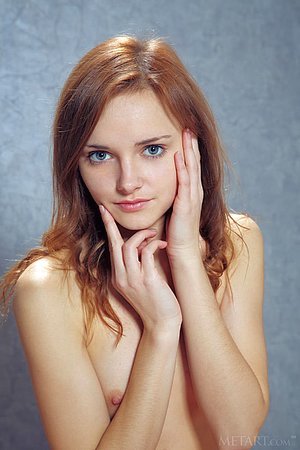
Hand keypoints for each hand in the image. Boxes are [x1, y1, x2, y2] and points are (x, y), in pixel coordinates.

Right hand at [99, 205, 181, 330]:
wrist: (162, 324)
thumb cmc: (155, 302)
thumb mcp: (141, 283)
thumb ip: (138, 265)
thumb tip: (141, 246)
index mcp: (119, 277)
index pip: (111, 249)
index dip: (108, 230)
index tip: (103, 213)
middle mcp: (122, 277)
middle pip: (114, 244)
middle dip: (110, 224)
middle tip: (108, 209)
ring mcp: (133, 279)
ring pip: (129, 247)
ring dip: (142, 235)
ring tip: (154, 234)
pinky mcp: (147, 281)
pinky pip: (146, 254)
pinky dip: (154, 244)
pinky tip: (162, 244)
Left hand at [166, 129, 205, 258]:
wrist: (182, 251)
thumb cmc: (177, 233)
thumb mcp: (175, 210)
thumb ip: (173, 197)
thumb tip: (162, 188)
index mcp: (192, 193)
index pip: (192, 167)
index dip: (190, 150)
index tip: (187, 134)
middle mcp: (195, 193)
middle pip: (194, 163)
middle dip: (192, 144)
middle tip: (189, 126)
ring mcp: (192, 198)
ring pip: (192, 169)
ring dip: (189, 151)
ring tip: (187, 133)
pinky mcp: (186, 205)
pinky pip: (184, 183)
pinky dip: (182, 169)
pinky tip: (178, 156)